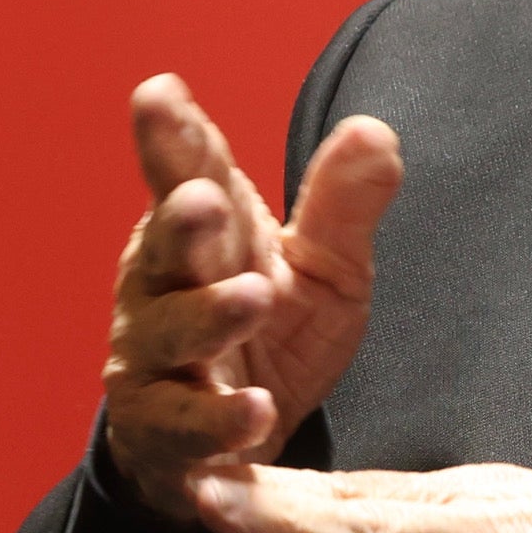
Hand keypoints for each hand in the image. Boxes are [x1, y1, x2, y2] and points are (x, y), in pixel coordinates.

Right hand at [98, 75, 400, 524]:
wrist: (227, 440)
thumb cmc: (268, 328)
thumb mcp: (323, 266)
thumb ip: (342, 204)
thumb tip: (377, 132)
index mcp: (205, 231)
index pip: (189, 173)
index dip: (172, 137)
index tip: (161, 92)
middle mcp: (164, 284)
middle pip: (164, 245)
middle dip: (180, 221)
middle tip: (203, 199)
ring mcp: (154, 357)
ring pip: (168, 332)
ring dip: (207, 315)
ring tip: (250, 300)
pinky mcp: (161, 430)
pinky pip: (183, 424)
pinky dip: (215, 420)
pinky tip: (255, 411)